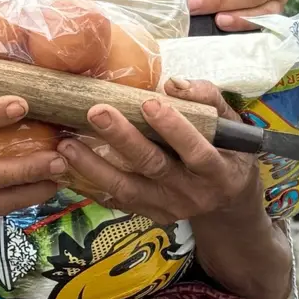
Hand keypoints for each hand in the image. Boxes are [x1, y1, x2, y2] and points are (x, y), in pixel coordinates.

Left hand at [47, 78, 263, 225]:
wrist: (229, 204)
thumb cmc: (229, 153)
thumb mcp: (232, 126)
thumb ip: (209, 100)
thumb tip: (173, 83)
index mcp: (219, 172)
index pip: (196, 152)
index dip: (174, 129)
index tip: (149, 103)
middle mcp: (193, 194)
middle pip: (153, 166)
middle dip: (123, 138)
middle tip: (96, 112)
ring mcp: (169, 208)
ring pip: (127, 188)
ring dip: (94, 165)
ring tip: (65, 143)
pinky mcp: (150, 215)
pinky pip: (117, 201)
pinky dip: (91, 184)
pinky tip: (67, 166)